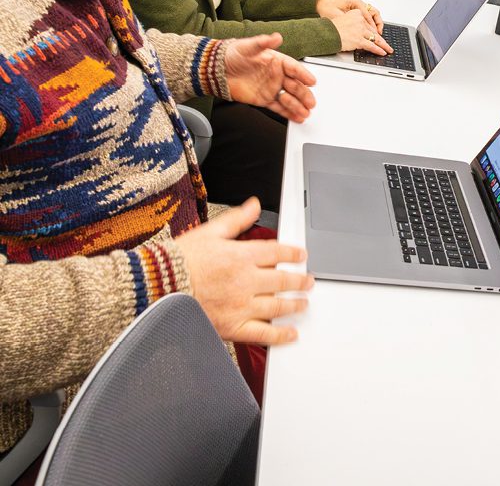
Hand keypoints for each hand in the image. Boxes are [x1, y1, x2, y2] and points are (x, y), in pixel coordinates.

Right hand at [175, 198, 313, 344]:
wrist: (153, 289)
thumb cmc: (177, 263)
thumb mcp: (209, 232)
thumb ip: (236, 220)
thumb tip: (253, 205)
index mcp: (241, 256)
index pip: (277, 252)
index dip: (293, 253)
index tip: (301, 255)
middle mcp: (245, 281)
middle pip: (283, 280)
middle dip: (299, 280)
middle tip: (308, 280)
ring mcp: (240, 305)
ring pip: (277, 305)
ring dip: (295, 304)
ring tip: (303, 302)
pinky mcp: (231, 327)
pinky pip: (262, 333)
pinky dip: (280, 334)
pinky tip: (291, 333)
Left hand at [224, 33, 317, 123]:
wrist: (215, 70)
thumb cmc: (232, 55)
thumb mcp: (248, 46)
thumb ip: (263, 42)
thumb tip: (276, 37)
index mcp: (276, 61)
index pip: (294, 68)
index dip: (303, 75)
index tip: (312, 81)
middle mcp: (276, 76)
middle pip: (294, 86)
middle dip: (304, 94)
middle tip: (311, 102)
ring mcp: (270, 89)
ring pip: (289, 98)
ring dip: (298, 106)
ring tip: (306, 112)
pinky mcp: (263, 100)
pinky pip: (278, 107)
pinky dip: (288, 113)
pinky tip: (297, 117)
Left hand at [317, 0, 382, 32]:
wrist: (320, 5)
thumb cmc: (327, 8)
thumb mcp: (337, 16)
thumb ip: (348, 22)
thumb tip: (357, 31)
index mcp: (355, 2)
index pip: (367, 14)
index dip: (371, 25)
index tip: (374, 33)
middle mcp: (359, 3)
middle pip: (374, 12)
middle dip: (378, 24)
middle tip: (379, 33)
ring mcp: (359, 7)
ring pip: (373, 14)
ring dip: (376, 24)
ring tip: (378, 33)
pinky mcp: (357, 11)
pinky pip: (368, 17)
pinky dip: (371, 24)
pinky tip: (371, 31)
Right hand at [331, 9, 392, 56]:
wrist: (325, 33)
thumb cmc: (331, 29)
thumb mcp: (343, 20)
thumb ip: (353, 24)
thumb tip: (360, 32)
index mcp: (356, 14)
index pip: (368, 24)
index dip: (373, 31)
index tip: (378, 34)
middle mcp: (360, 21)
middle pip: (373, 31)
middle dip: (380, 39)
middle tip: (386, 44)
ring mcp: (360, 31)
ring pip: (375, 39)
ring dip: (383, 45)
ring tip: (388, 49)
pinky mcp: (359, 40)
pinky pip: (371, 46)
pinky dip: (378, 50)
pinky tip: (382, 52)